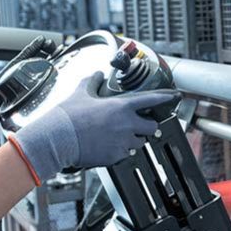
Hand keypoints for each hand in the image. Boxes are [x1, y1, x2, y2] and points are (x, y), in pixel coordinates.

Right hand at [12, 71, 179, 181]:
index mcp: (120, 106)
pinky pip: (125, 154)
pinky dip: (120, 151)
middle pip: (151, 126)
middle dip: (147, 126)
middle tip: (137, 125)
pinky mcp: (115, 156)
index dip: (165, 97)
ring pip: (139, 143)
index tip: (175, 96)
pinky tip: (107, 146)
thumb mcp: (81, 93)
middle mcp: (126, 124)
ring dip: (133, 140)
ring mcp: (122, 142)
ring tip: (117, 136)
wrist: (56, 138)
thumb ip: (92, 82)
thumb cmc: (67, 116)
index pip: (151, 100)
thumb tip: (96, 75)